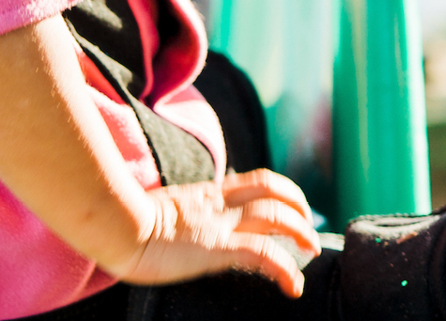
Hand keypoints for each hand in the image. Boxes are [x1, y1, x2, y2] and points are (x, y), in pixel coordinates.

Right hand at [107, 169, 320, 297]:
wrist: (112, 225)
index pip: (256, 182)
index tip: (291, 206)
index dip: (281, 191)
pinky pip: (263, 254)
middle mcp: (220, 204)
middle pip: (275, 194)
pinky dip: (284, 268)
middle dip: (300, 209)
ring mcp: (221, 224)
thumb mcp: (158, 210)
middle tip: (308, 229)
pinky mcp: (218, 248)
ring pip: (277, 217)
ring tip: (312, 251)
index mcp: (207, 194)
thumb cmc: (120, 223)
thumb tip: (175, 222)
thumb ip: (178, 212)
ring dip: (301, 233)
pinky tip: (293, 284)